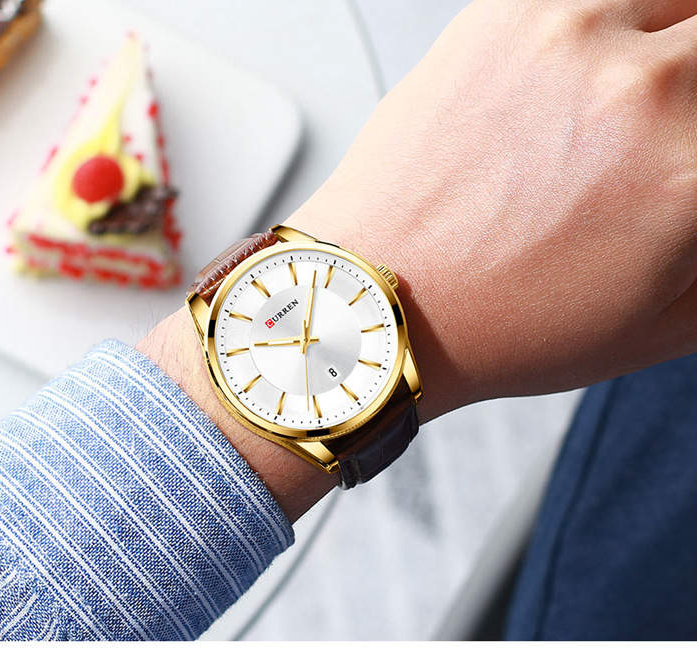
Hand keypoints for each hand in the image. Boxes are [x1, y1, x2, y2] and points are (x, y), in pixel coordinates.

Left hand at [140, 0, 696, 518]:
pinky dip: (604, 25)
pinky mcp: (504, 17)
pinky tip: (576, 73)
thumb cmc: (495, 321)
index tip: (686, 152)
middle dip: (693, 84)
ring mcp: (568, 41)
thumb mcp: (657, 326)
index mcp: (689, 177)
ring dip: (667, 40)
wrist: (384, 297)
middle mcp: (639, 94)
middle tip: (664, 126)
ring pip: (672, 1)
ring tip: (629, 98)